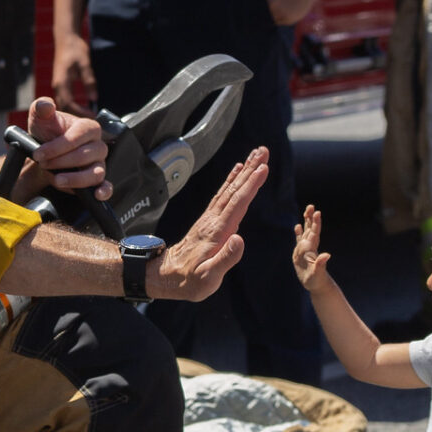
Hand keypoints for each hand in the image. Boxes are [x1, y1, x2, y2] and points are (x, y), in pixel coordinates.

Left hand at [15, 97, 109, 199]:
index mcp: (89, 127)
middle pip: (85, 156)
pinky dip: (103, 191)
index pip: (78, 137)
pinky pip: (106, 187)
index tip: (39, 153)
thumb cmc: (46, 133)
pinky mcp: (97, 181)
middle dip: (61, 161)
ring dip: (75, 178)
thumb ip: (42, 109)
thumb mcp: (40, 119)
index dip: (58, 146)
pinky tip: (96, 195)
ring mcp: (99, 164)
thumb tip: (46, 105)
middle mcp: (98, 146)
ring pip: (95, 173)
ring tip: (57, 180)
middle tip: (43, 164)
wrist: (43, 155)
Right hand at [51, 35, 97, 117]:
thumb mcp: (85, 63)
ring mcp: (58, 85)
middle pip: (64, 107)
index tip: (92, 116)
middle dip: (77, 115)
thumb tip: (94, 98)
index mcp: (61, 82)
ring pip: (63, 105)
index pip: (68, 103)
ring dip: (74, 112)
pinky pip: (64, 100)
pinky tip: (82, 108)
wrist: (66, 38)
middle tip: (91, 121)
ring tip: (87, 117)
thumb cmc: (75, 49)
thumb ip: (89, 81)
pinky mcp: (61, 84)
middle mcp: (57, 86)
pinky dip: (72, 106)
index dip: (80, 112)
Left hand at [152, 147, 269, 300]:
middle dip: (251, 170)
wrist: (166, 276)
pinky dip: (232, 180)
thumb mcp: (209, 277)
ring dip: (244, 171)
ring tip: (257, 154)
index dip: (251, 185)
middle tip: (264, 151)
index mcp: (217, 232)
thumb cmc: (189, 280)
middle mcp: (213, 220)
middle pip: (235, 190)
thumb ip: (225, 259)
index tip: (263, 168)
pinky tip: (238, 171)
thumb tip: (240, 239)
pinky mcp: (209, 220)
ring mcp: (210, 218)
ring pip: (229, 189)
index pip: (237, 203)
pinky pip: (223, 195)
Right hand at [292, 204, 334, 292]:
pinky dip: (299, 232)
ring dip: (306, 221)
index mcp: (312, 249)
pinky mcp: (301, 253)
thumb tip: (327, 255)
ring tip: (307, 210)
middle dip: (311, 218)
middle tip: (311, 206)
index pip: (314, 233)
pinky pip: (299, 240)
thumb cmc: (317, 281)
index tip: (317, 212)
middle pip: (310, 229)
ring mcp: (306, 249)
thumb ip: (321, 264)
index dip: (316, 223)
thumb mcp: (318, 273)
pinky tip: (298, 226)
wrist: (317, 285)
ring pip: (306, 232)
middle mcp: (310, 246)